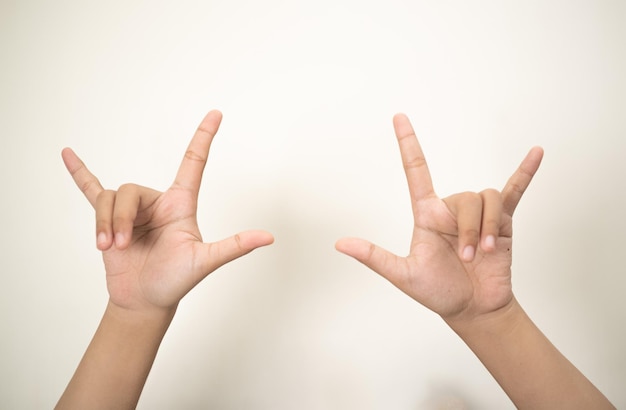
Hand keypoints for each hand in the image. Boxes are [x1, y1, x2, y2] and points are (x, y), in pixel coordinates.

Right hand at [62, 110, 273, 313]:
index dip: (204, 137)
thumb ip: (234, 246)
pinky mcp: (109, 221)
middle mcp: (157, 203)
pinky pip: (93, 191)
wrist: (144, 301)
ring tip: (109, 248)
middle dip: (121, 218)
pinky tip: (67, 155)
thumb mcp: (205, 261)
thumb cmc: (176, 281)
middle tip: (123, 245)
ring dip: (105, 223)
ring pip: (110, 198)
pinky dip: (80, 174)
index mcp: (180, 205)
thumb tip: (268, 237)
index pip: (194, 163)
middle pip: (131, 190)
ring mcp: (132, 212)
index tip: (216, 113)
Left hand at [336, 114, 542, 320]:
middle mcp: (452, 209)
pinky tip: (536, 153)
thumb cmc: (438, 292)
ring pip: (486, 200)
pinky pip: (514, 191)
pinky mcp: (502, 222)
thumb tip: (340, 244)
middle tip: (468, 259)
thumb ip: (374, 257)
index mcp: (427, 214)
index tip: (398, 117)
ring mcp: (478, 215)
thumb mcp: (403, 275)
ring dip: (486, 229)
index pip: (416, 171)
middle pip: (465, 198)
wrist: (473, 309)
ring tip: (484, 254)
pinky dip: (525, 173)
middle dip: (469, 230)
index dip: (408, 143)